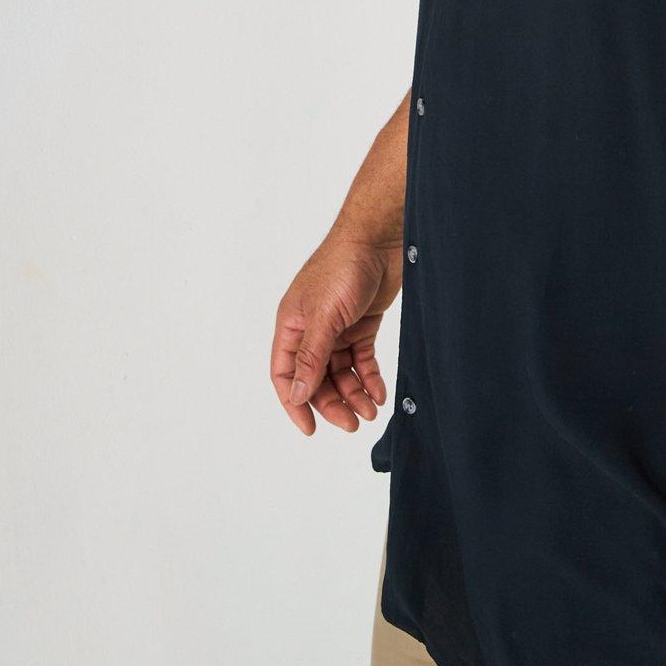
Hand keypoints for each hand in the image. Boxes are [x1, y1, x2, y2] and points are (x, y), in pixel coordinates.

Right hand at [270, 227, 401, 434]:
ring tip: (371, 411)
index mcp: (291, 325)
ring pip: (341, 371)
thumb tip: (296, 394)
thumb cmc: (343, 267)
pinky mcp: (363, 323)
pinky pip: (362, 359)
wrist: (380, 237)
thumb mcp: (324, 316)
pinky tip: (379, 392)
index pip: (285, 373)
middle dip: (332, 402)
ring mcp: (338, 327)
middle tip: (353, 424)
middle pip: (315, 377)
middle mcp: (311, 329)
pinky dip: (370, 377)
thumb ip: (310, 357)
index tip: (311, 428)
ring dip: (354, 393)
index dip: (294, 402)